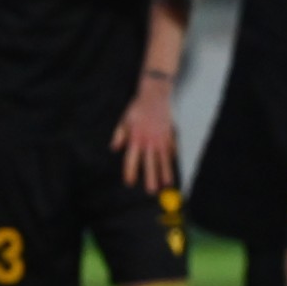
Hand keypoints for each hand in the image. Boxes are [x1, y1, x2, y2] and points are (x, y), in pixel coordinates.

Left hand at [112, 78, 176, 193]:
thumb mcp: (124, 120)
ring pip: (163, 160)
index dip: (130, 172)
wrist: (155, 94)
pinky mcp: (170, 135)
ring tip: (166, 184)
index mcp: (135, 138)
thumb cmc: (138, 107)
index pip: (132, 159)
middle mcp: (149, 141)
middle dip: (150, 178)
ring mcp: (161, 139)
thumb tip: (115, 149)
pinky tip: (171, 169)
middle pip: (150, 163)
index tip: (130, 183)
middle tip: (151, 191)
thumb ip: (119, 135)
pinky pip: (171, 151)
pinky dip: (171, 160)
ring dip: (165, 173)